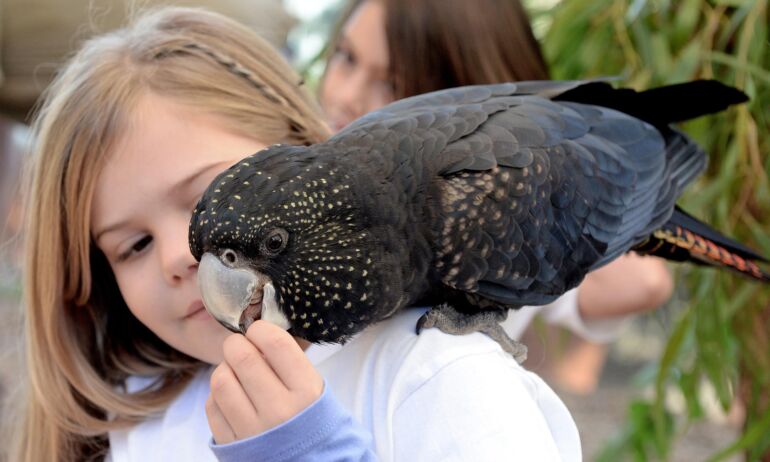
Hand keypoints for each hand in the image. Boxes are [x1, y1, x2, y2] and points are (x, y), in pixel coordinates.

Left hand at [206, 320, 323, 443]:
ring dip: (224, 369)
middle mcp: (279, 410)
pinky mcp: (232, 444)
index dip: (260, 329)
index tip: (257, 331)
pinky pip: (212, 406)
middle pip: (242, 357)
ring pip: (221, 380)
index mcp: (305, 391)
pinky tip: (231, 396)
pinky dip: (217, 395)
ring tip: (234, 372)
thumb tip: (256, 335)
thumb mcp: (313, 388)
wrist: (308, 461)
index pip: (275, 343)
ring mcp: (253, 429)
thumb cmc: (308, 418)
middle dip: (236, 344)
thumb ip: (289, 361)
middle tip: (239, 346)